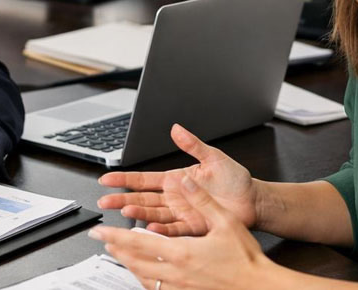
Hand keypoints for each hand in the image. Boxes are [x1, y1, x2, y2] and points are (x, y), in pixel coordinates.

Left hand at [89, 173, 272, 289]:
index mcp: (181, 252)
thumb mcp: (224, 222)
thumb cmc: (246, 259)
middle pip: (134, 260)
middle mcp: (176, 272)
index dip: (116, 235)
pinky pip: (157, 288)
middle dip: (115, 249)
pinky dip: (145, 279)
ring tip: (118, 254)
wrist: (260, 287)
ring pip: (143, 276)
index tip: (100, 230)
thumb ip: (201, 200)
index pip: (138, 241)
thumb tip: (184, 180)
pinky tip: (144, 275)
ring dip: (128, 264)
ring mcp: (180, 287)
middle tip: (101, 240)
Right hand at [97, 123, 258, 235]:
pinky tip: (150, 228)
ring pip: (154, 214)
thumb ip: (192, 144)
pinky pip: (175, 229)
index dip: (125, 179)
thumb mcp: (212, 156)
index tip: (108, 179)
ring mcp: (183, 213)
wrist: (253, 200)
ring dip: (139, 214)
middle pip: (142, 198)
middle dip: (122, 199)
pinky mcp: (195, 226)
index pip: (144, 179)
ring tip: (125, 212)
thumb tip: (176, 128)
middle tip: (104, 200)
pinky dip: (162, 229)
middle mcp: (176, 197)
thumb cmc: (235, 179)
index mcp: (176, 180)